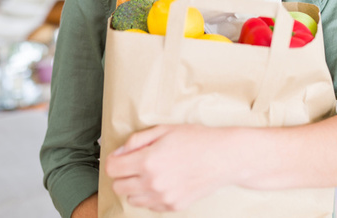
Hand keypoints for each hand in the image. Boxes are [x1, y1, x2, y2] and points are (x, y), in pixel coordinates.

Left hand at [104, 124, 236, 211]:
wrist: (224, 157)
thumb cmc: (197, 139)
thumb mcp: (164, 130)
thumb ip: (137, 140)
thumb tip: (120, 151)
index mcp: (148, 161)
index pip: (112, 168)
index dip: (113, 160)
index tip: (120, 156)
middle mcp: (153, 182)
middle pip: (118, 186)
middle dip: (122, 174)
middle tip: (134, 164)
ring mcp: (163, 197)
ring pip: (131, 199)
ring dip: (135, 187)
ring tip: (150, 174)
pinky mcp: (173, 206)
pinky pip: (149, 206)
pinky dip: (150, 196)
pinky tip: (162, 182)